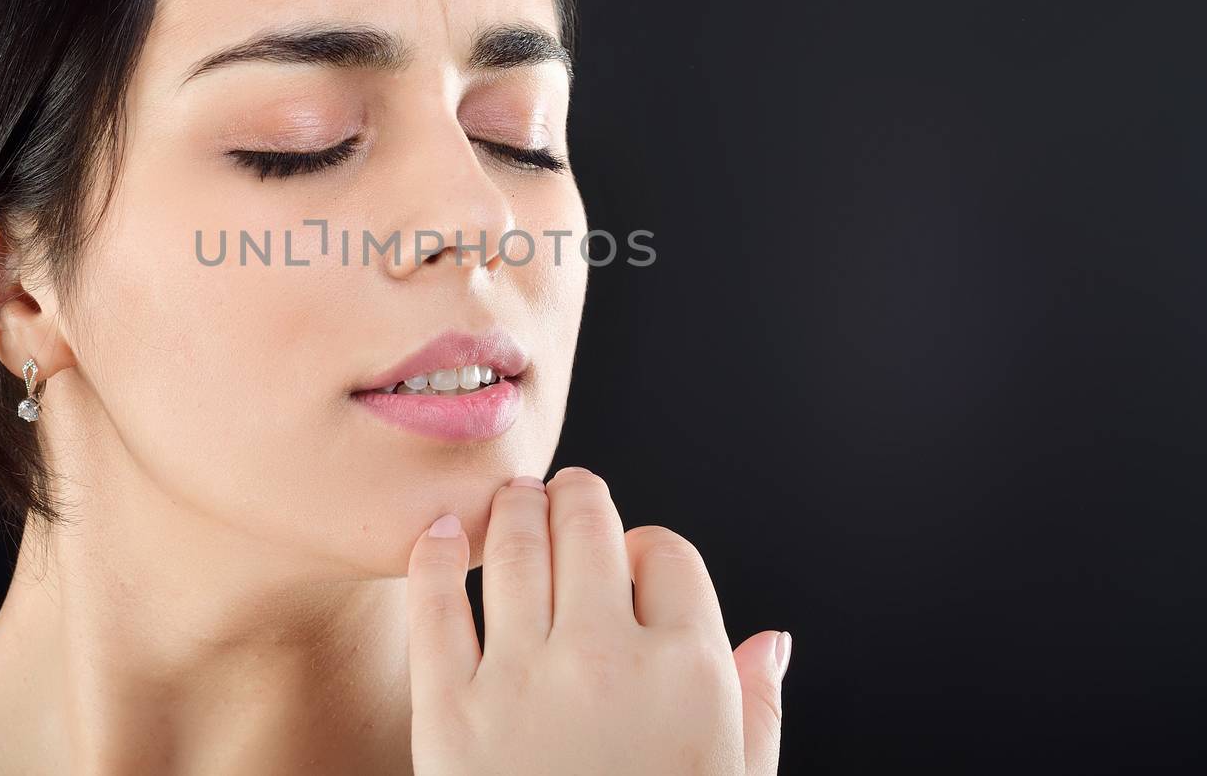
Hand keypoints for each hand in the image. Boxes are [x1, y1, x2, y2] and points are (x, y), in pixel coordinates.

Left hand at [406, 466, 790, 774]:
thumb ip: (754, 708)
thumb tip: (771, 641)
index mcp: (690, 671)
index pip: (667, 551)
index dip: (648, 547)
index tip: (631, 565)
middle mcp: (608, 658)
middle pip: (590, 522)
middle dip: (579, 499)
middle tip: (566, 496)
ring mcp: (523, 680)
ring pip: (517, 544)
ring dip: (515, 507)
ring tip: (512, 503)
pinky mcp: (448, 710)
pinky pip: (435, 602)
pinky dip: (436, 553)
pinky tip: (443, 534)